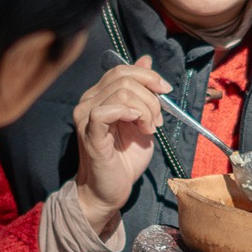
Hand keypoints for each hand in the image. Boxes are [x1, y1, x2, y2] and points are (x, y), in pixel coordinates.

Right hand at [70, 57, 169, 237]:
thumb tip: (145, 60)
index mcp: (99, 96)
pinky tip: (138, 126)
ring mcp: (85, 116)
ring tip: (148, 129)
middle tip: (157, 120)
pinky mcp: (89, 134)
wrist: (109, 191)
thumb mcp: (141, 119)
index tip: (166, 90)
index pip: (120, 70)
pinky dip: (129, 114)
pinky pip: (105, 111)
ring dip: (145, 110)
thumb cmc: (124, 160)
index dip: (147, 75)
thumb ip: (142, 92)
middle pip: (123, 78)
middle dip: (150, 96)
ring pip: (120, 93)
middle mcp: (87, 101)